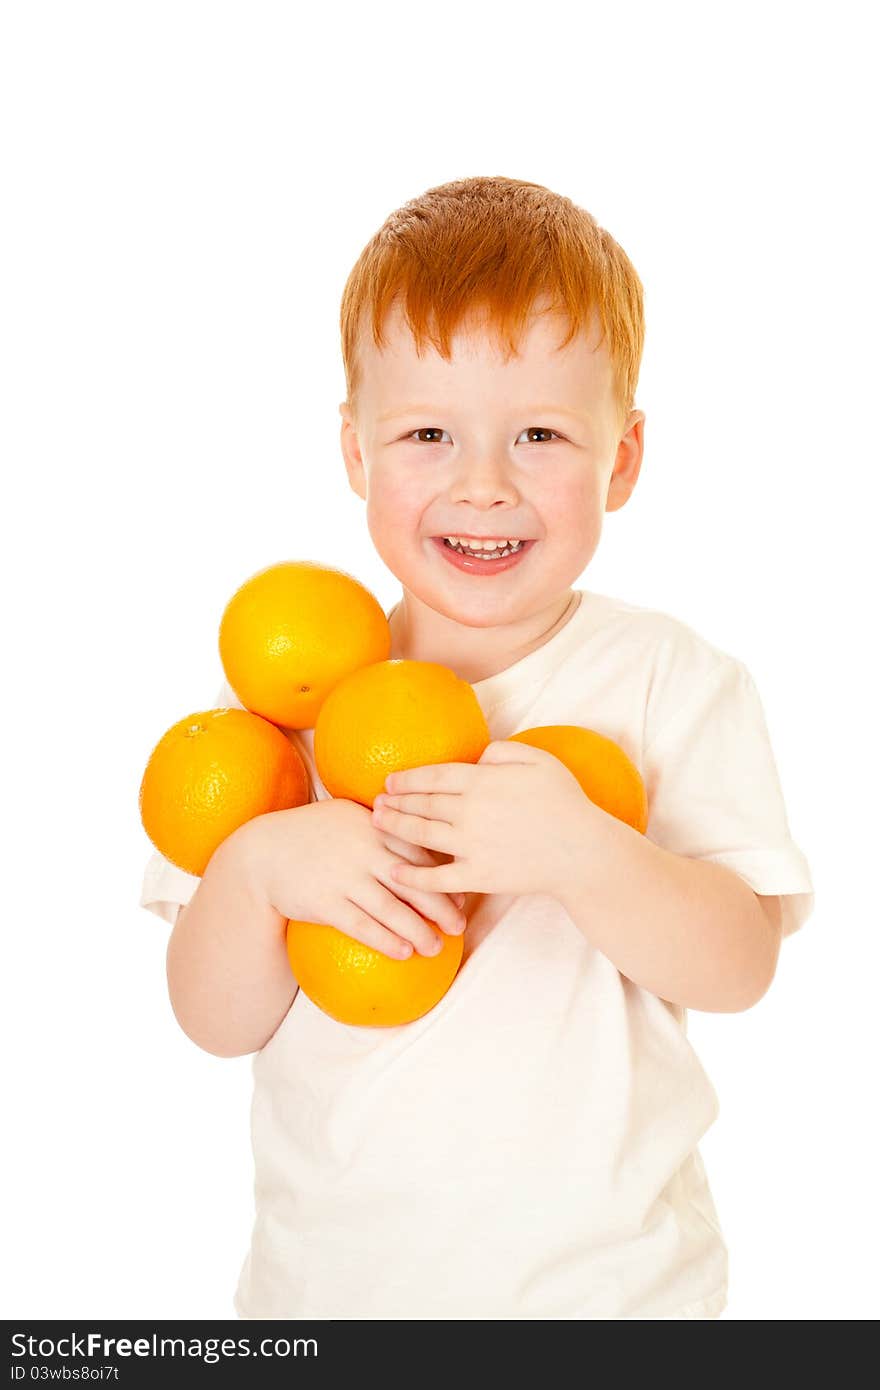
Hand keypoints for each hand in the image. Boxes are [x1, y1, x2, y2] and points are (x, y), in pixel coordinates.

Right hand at [245, 798, 467, 959]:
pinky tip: (403, 952)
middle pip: (413, 882)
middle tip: (459, 926)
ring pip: (391, 908)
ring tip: (434, 947)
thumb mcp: (349, 816)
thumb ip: (383, 825)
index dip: (443, 876)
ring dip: (418, 931)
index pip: (419, 852)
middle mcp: (363, 851)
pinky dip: (386, 940)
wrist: (264, 852)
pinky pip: (362, 926)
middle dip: (441, 907)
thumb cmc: (313, 834)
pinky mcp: (325, 903)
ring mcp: (344, 877)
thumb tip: (425, 839)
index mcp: (374, 827)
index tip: (460, 895)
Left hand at [370, 739, 598, 898]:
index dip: (408, 778)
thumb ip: (504, 751)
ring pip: (422, 834)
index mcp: (483, 781)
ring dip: (395, 827)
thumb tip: (478, 757)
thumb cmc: (565, 803)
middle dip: (395, 801)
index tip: (391, 780)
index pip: (434, 776)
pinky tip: (394, 871)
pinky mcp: (478, 876)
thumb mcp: (539, 760)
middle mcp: (470, 811)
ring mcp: (472, 845)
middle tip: (376, 800)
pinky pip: (437, 878)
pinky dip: (412, 876)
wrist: (582, 851)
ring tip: (377, 823)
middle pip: (422, 804)